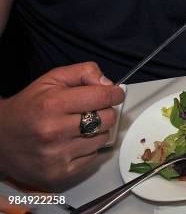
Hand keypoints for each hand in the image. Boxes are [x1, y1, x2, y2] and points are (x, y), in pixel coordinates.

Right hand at [0, 62, 124, 189]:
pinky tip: (74, 141)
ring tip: (82, 126)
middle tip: (95, 109)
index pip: (103, 97)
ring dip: (98, 130)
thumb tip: (109, 84)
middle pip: (107, 119)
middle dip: (106, 111)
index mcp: (54, 104)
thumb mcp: (53, 78)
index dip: (115, 93)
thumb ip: (84, 72)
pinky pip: (92, 156)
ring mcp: (57, 155)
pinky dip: (89, 147)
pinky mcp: (59, 172)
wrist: (0, 138)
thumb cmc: (30, 104)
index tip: (115, 93)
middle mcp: (55, 131)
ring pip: (102, 138)